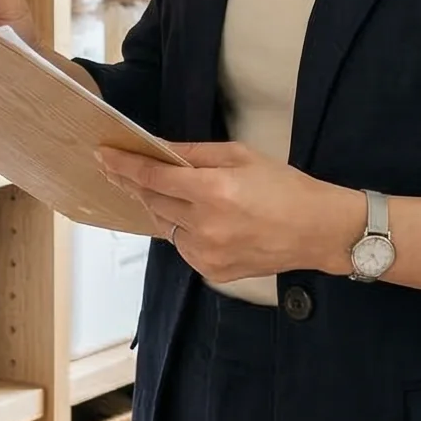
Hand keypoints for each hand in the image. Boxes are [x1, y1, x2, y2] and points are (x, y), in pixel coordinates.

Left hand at [98, 142, 360, 283]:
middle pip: (152, 202)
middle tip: (116, 169)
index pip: (153, 177)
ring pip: (165, 226)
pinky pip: (183, 247)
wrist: (318, 231)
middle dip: (132, 184)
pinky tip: (197, 219)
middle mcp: (205, 225)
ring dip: (160, 208)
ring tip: (166, 192)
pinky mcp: (213, 272)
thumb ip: (196, 154)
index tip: (102, 155)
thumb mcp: (241, 155)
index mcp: (213, 191)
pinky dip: (182, 231)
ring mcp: (207, 254)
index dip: (124, 165)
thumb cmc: (284, 186)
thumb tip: (160, 148)